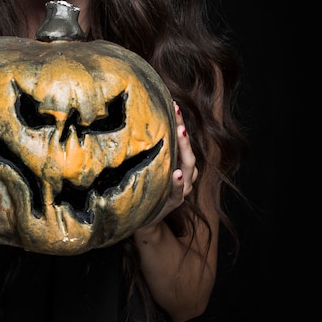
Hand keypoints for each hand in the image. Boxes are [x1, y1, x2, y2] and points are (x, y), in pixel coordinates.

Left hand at [135, 101, 197, 230]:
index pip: (182, 140)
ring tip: (180, 133)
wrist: (142, 218)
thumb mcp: (148, 165)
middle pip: (188, 150)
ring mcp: (181, 189)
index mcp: (178, 163)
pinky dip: (178, 183)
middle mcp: (184, 174)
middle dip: (183, 131)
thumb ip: (148, 149)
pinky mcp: (173, 202)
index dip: (180, 122)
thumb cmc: (146, 186)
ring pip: (188, 167)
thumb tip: (133, 119)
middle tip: (177, 114)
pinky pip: (178, 192)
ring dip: (185, 150)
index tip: (173, 104)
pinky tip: (175, 174)